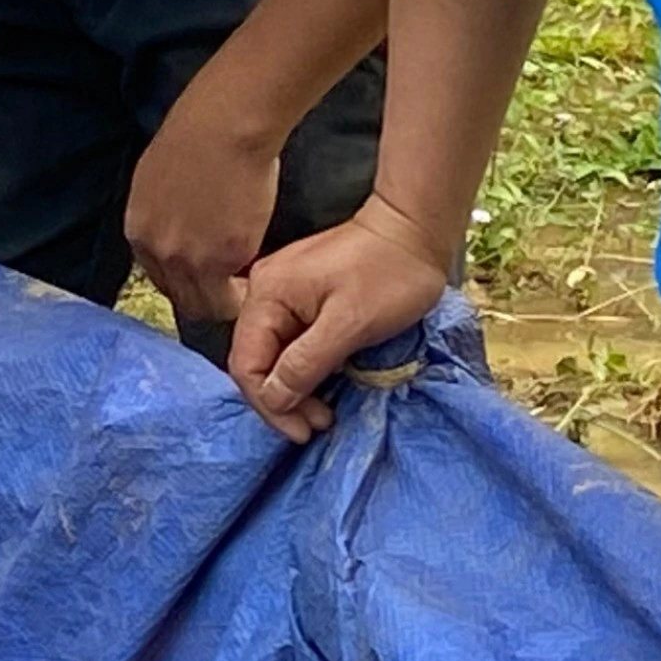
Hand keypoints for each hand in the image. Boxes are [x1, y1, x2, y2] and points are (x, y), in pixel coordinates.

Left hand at [126, 94, 287, 341]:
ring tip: (246, 287)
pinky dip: (244, 293)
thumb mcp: (156, 179)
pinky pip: (231, 295)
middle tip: (230, 287)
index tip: (204, 275)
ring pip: (204, 306)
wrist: (225, 126)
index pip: (157, 277)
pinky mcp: (223, 261)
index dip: (184, 280)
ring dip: (225, 302)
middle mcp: (158, 252)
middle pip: (179, 298)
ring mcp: (189, 261)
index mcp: (138, 231)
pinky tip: (257, 277)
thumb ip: (161, 215)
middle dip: (204, 297)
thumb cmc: (197, 136)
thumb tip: (179, 227)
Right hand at [223, 197, 453, 439]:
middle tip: (319, 424)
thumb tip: (273, 398)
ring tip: (324, 412)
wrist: (415, 229)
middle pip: (255, 361)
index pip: (246, 363)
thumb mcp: (350, 324)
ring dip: (293, 389)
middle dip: (282, 401)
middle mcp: (263, 291)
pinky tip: (322, 384)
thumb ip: (305, 363)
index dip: (269, 405)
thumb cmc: (389, 275)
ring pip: (272, 355)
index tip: (304, 431)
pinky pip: (289, 343)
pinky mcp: (302, 297)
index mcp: (267, 294)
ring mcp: (281, 292)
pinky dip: (303, 369)